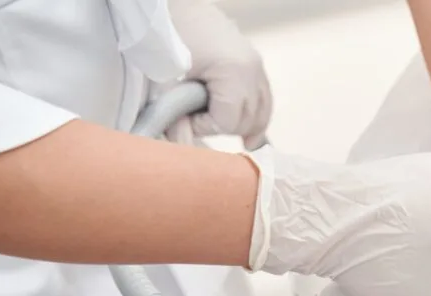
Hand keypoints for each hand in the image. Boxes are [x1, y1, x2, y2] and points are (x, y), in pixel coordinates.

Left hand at [164, 0, 271, 145]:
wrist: (176, 6)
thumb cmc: (169, 38)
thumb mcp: (166, 82)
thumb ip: (174, 118)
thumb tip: (183, 147)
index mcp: (233, 73)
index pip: (227, 122)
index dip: (205, 127)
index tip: (186, 117)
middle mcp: (252, 70)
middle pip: (247, 121)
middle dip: (222, 126)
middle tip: (197, 119)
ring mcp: (257, 65)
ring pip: (262, 113)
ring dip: (243, 126)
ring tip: (228, 135)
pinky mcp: (255, 62)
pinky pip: (264, 98)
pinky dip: (255, 115)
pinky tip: (249, 135)